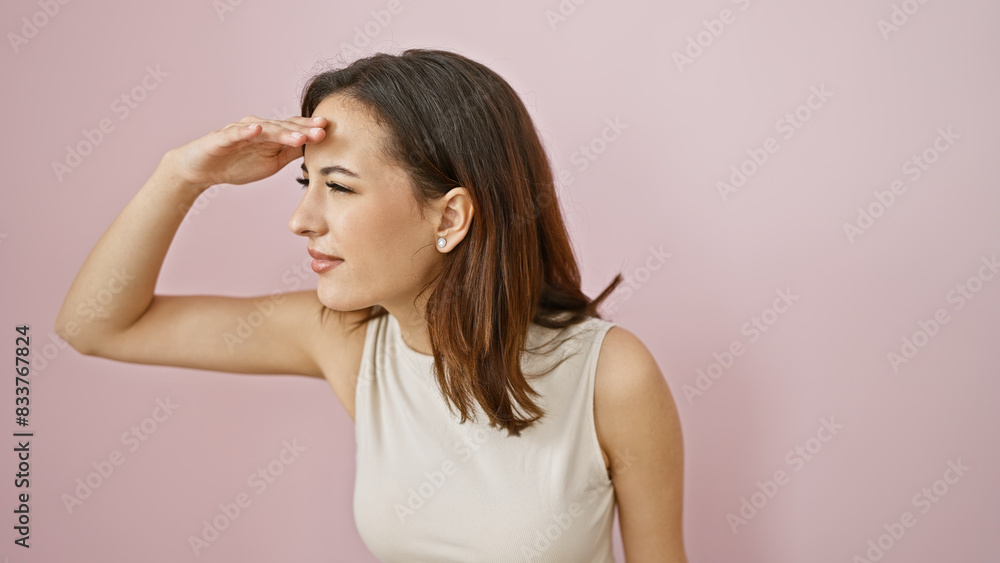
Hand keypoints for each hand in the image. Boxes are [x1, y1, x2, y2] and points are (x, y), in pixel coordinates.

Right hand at [164, 115, 326, 187]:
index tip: (331, 130)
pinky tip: (258, 129)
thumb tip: (315, 149)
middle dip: (304, 129)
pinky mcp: (222, 137)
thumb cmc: (237, 164)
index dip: (311, 129)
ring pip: (265, 129)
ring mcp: (241, 131)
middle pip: (284, 127)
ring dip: (283, 131)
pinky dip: (247, 130)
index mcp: (271, 135)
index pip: (295, 130)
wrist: (201, 169)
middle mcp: (258, 128)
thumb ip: (290, 153)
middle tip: (323, 129)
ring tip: (300, 135)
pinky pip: (236, 133)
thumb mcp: (271, 162)